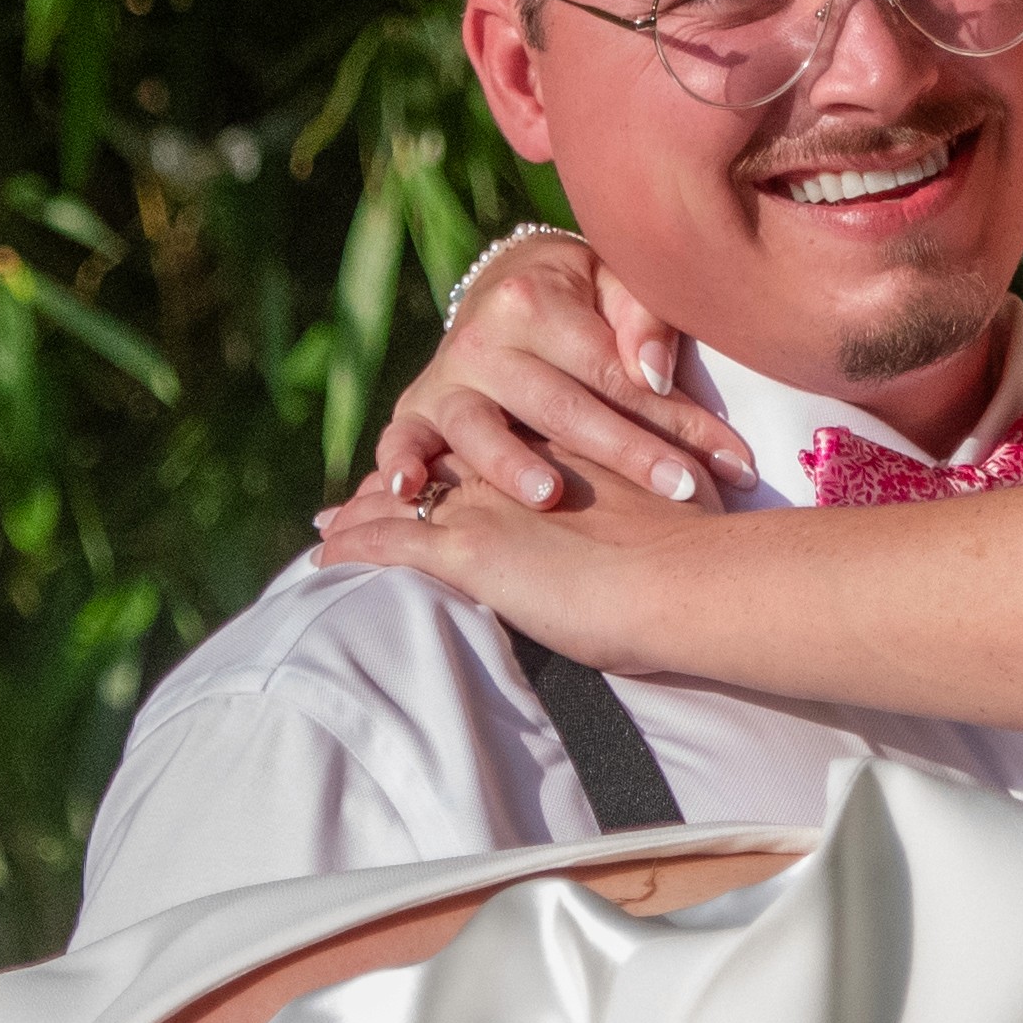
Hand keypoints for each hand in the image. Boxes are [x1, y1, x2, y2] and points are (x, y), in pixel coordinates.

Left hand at [307, 470, 711, 675]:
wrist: (688, 577)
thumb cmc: (700, 550)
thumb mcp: (679, 497)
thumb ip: (657, 487)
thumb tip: (695, 486)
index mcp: (559, 452)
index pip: (496, 445)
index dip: (463, 453)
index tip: (431, 467)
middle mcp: (515, 467)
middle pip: (439, 462)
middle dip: (398, 475)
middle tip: (359, 495)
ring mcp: (485, 505)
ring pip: (402, 499)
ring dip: (360, 512)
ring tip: (323, 527)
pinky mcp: (465, 551)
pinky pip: (388, 544)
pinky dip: (353, 549)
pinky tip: (321, 558)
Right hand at [361, 226, 747, 511]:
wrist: (505, 286)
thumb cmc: (581, 296)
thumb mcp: (617, 284)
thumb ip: (643, 320)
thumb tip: (654, 373)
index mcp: (533, 300)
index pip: (613, 373)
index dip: (675, 420)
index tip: (727, 462)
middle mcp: (481, 339)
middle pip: (561, 407)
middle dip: (627, 454)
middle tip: (682, 490)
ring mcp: (444, 379)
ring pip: (480, 429)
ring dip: (512, 464)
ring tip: (549, 494)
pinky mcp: (416, 411)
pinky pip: (401, 440)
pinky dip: (401, 463)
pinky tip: (408, 490)